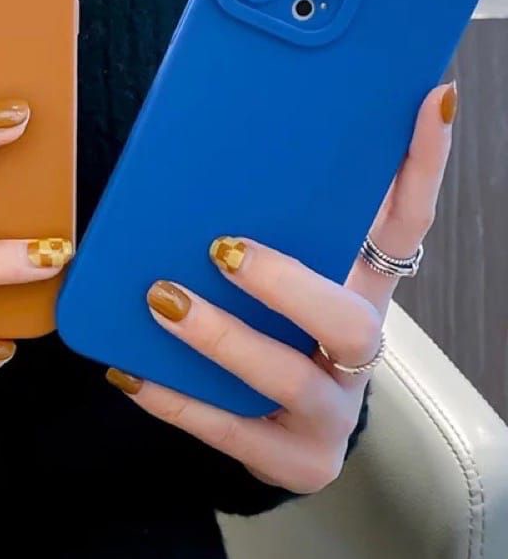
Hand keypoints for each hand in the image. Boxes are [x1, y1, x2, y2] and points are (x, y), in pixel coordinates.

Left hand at [107, 82, 455, 492]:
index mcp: (363, 291)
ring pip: (287, 378)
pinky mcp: (292, 457)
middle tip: (223, 250)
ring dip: (222, 338)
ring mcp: (331, 412)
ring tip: (162, 300)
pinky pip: (230, 431)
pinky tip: (129, 371)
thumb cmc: (281, 330)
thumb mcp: (294, 272)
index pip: (407, 224)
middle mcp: (360, 351)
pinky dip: (177, 399)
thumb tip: (222, 149)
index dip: (424, 167)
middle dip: (288, 286)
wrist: (285, 427)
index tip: (430, 101)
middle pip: (349, 321)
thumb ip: (277, 223)